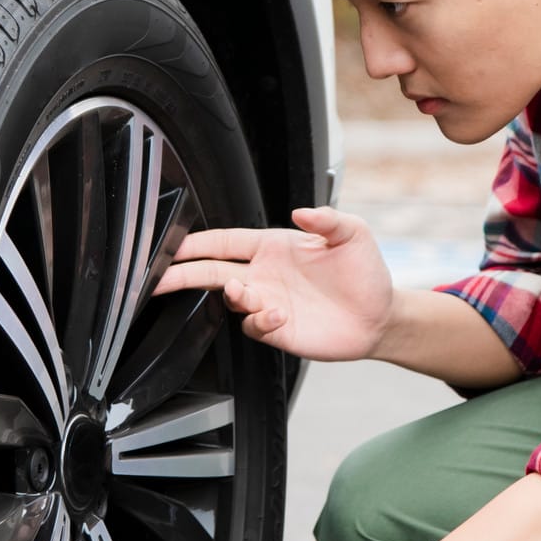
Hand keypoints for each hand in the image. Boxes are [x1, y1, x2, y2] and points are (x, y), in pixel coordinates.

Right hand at [150, 205, 393, 361]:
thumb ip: (327, 219)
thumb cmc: (366, 273)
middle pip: (211, 272)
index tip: (175, 246)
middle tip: (160, 279)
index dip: (198, 243)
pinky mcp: (277, 330)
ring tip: (246, 292)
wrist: (380, 316)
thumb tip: (301, 211)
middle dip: (182, 274)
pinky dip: (259, 320)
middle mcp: (265, 275)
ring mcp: (269, 302)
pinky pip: (253, 326)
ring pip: (230, 299)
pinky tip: (278, 315)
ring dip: (233, 295)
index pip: (226, 241)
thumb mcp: (353, 234)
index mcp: (274, 247)